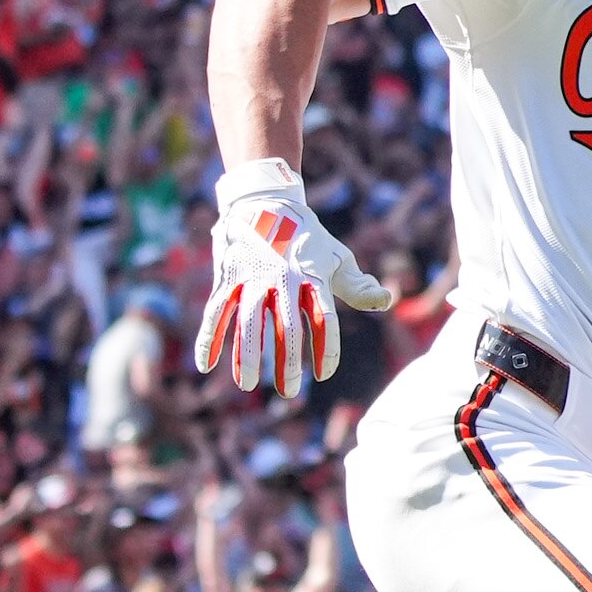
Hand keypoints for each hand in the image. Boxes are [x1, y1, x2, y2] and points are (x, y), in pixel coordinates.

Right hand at [193, 158, 392, 399]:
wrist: (265, 200)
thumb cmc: (307, 237)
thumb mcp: (337, 257)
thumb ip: (358, 286)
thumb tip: (386, 302)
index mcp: (313, 276)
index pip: (324, 318)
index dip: (325, 348)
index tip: (323, 374)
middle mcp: (283, 278)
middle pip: (286, 326)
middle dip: (286, 362)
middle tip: (289, 392)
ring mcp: (252, 277)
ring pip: (248, 320)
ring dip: (245, 354)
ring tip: (246, 385)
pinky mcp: (228, 276)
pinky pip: (217, 310)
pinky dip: (209, 337)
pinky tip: (205, 364)